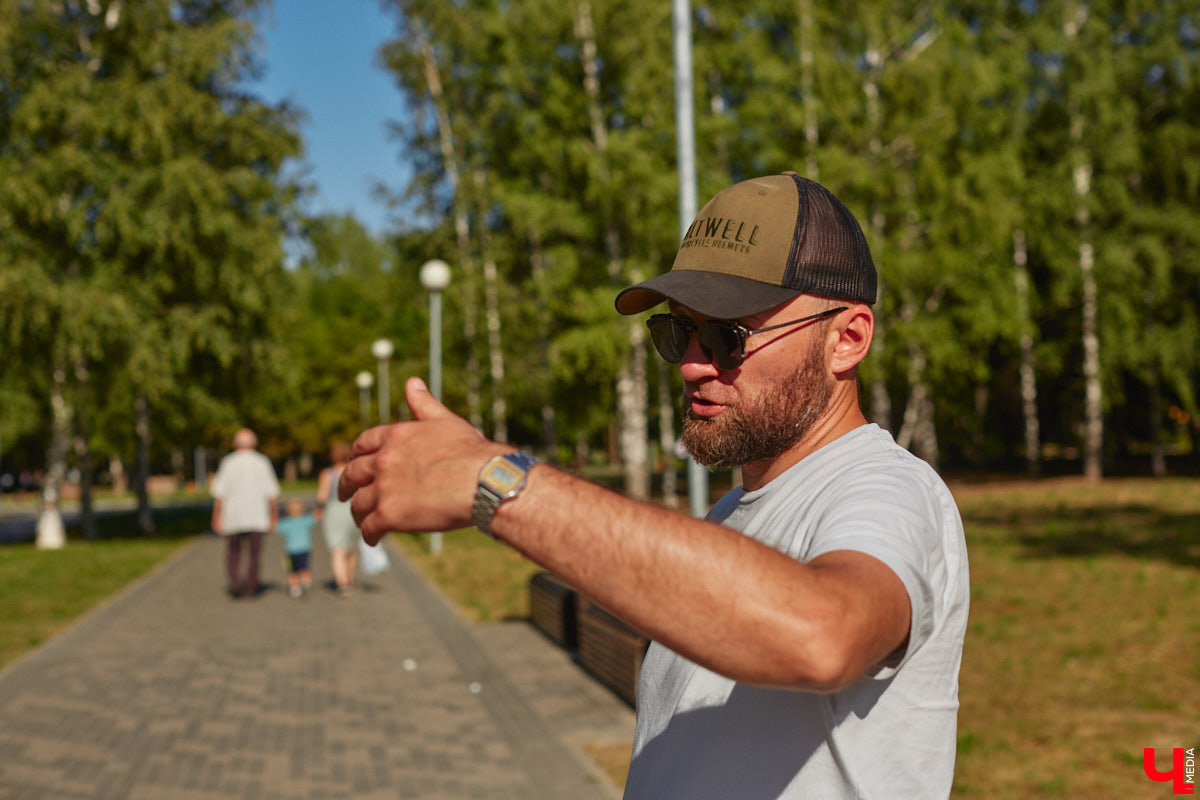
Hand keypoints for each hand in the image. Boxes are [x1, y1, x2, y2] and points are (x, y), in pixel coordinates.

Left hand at [337, 377, 506, 543]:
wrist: (484, 481)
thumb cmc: (471, 452)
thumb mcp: (446, 421)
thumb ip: (424, 404)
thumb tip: (412, 382)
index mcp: (395, 436)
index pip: (362, 444)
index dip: (355, 455)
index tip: (353, 463)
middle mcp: (383, 460)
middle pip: (352, 474)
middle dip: (346, 485)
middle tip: (345, 494)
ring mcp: (383, 488)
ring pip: (358, 504)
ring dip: (358, 514)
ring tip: (364, 521)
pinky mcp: (389, 515)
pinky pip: (369, 527)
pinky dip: (369, 534)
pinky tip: (373, 538)